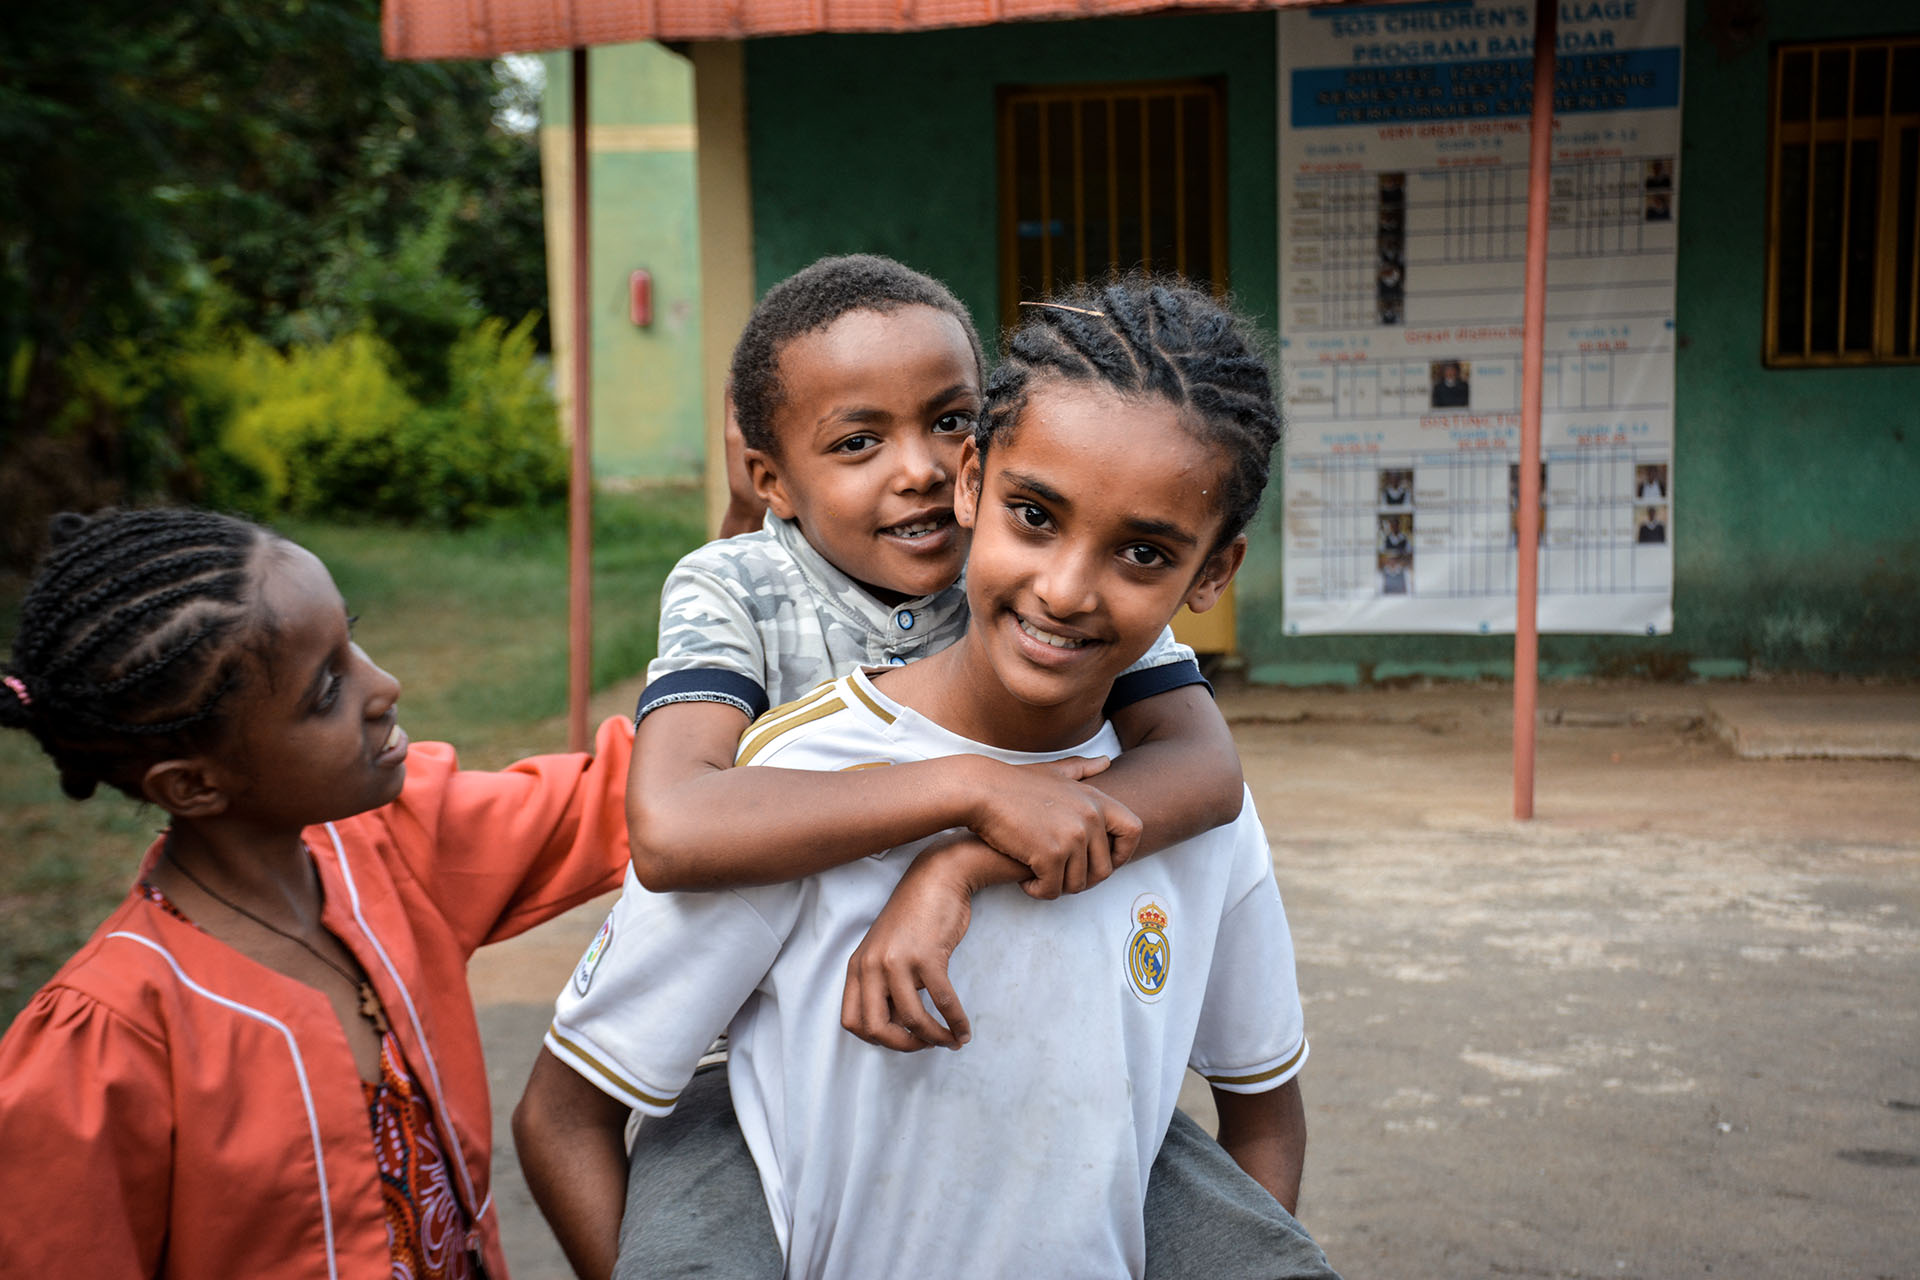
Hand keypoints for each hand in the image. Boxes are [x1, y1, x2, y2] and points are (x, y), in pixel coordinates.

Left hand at [841, 834, 987, 1052]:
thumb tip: (902, 1028)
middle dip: (903, 1046)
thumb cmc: (916, 919)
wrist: (937, 879)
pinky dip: (955, 1022)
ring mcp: (897, 961)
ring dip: (934, 1038)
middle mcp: (871, 965)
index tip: (901, 1038)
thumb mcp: (887, 952)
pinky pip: (942, 1002)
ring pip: (912, 1020)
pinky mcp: (926, 956)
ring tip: (951, 1040)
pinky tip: (963, 1029)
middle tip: (924, 1047)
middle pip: (875, 1029)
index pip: (851, 1021)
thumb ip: (886, 986)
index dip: (876, 1040)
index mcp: (857, 966)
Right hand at [968, 756, 1142, 900]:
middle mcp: (1089, 818)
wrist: (981, 790)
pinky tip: (1025, 881)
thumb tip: (1106, 761)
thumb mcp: (1053, 771)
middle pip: (1105, 869)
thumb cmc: (1013, 782)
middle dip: (1083, 880)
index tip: (1104, 862)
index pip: (1134, 830)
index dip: (1124, 852)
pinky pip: (1052, 889)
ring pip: (1077, 884)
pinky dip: (1039, 891)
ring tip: (1039, 876)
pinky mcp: (1049, 855)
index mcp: (1095, 799)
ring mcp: (1071, 837)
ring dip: (1058, 886)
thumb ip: (1082, 769)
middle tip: (1060, 876)